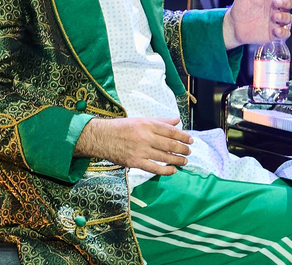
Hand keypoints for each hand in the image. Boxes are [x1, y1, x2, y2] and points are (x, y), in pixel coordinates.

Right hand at [75, 117, 192, 175]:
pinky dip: (165, 170)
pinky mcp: (135, 162)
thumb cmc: (121, 128)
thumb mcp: (140, 120)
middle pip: (170, 144)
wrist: (101, 137)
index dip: (183, 136)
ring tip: (184, 161)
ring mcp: (140, 150)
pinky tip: (173, 170)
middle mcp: (145, 136)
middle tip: (189, 151)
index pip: (170, 130)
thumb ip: (159, 121)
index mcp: (147, 124)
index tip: (190, 139)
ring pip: (164, 156)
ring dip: (177, 160)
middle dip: (182, 148)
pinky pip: (154, 168)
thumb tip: (176, 121)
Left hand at [222, 0, 291, 49]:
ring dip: (284, 18)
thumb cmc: (240, 7)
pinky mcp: (275, 33)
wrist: (233, 26)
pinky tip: (275, 30)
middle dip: (285, 3)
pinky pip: (286, 33)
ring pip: (289, 18)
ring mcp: (276, 21)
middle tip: (275, 4)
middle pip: (289, 4)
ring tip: (273, 17)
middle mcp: (275, 8)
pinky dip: (283, 32)